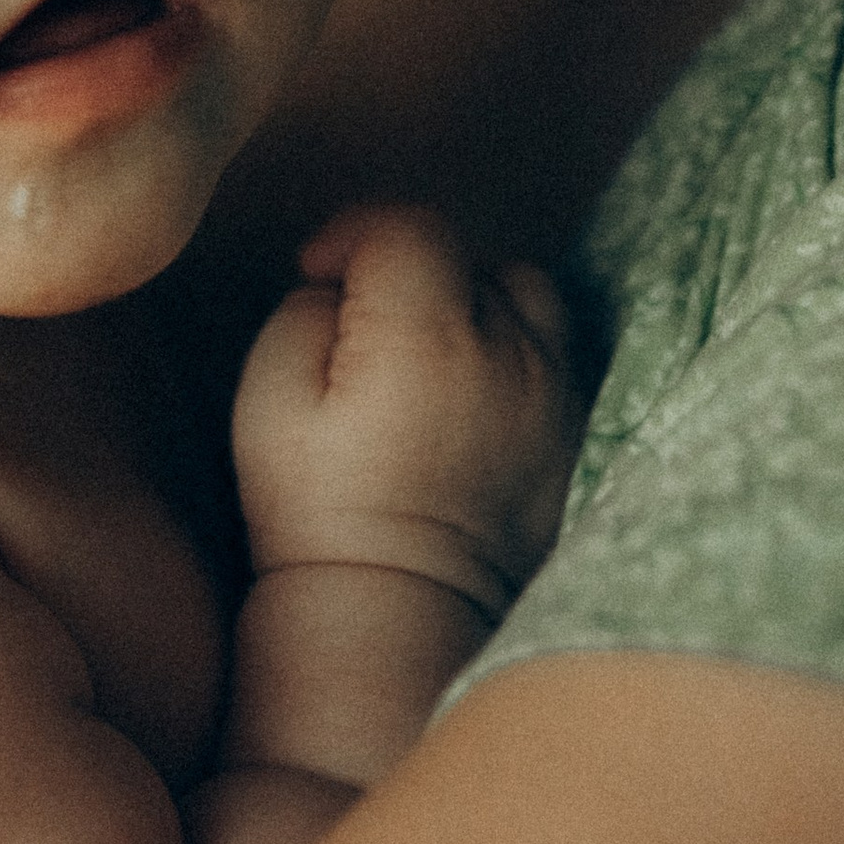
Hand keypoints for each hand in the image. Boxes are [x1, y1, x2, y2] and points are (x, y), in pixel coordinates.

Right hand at [230, 205, 580, 614]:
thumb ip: (304, 310)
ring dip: (476, 300)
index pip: (408, 226)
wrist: (394, 617)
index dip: (354, 232)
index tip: (319, 270)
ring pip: (526, 294)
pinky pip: (556, 353)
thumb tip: (343, 284)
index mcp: (427, 335)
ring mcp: (554, 395)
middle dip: (410, 268)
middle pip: (468, 255)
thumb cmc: (317, 511)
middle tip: (366, 322)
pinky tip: (473, 391)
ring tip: (431, 348)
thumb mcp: (267, 400)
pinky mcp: (575, 436)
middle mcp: (507, 351)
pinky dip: (517, 349)